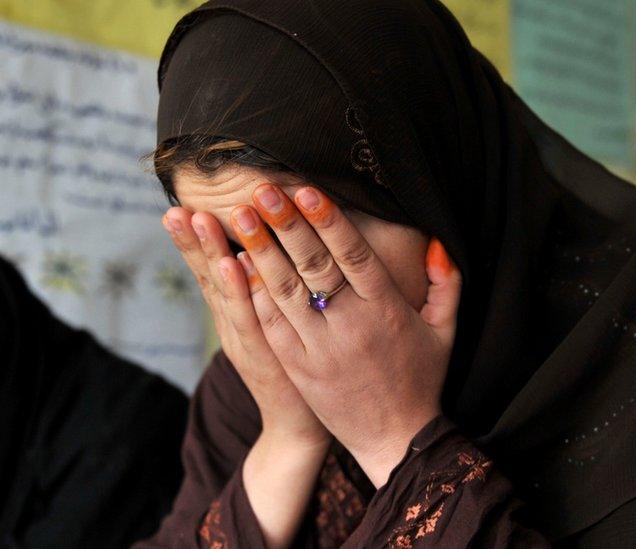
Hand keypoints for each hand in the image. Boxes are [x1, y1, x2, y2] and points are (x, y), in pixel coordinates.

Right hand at [162, 208, 329, 448]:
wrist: (300, 425)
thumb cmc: (296, 368)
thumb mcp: (273, 326)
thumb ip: (264, 291)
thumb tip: (260, 250)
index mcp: (234, 316)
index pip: (210, 272)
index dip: (195, 241)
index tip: (180, 205)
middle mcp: (233, 326)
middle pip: (209, 278)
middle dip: (193, 242)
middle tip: (177, 206)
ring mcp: (247, 340)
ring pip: (226, 292)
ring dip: (211, 253)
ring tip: (199, 219)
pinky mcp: (267, 354)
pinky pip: (252, 317)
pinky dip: (241, 290)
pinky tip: (235, 262)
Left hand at [230, 184, 461, 486]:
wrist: (394, 439)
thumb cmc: (422, 378)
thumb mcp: (446, 330)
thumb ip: (447, 283)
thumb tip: (436, 242)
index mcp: (387, 312)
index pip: (354, 257)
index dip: (329, 221)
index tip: (307, 190)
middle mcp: (351, 327)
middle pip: (313, 267)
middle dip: (286, 225)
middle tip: (261, 189)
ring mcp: (320, 349)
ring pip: (284, 292)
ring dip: (259, 251)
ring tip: (239, 215)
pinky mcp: (298, 367)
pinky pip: (271, 325)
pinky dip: (252, 293)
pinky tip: (235, 264)